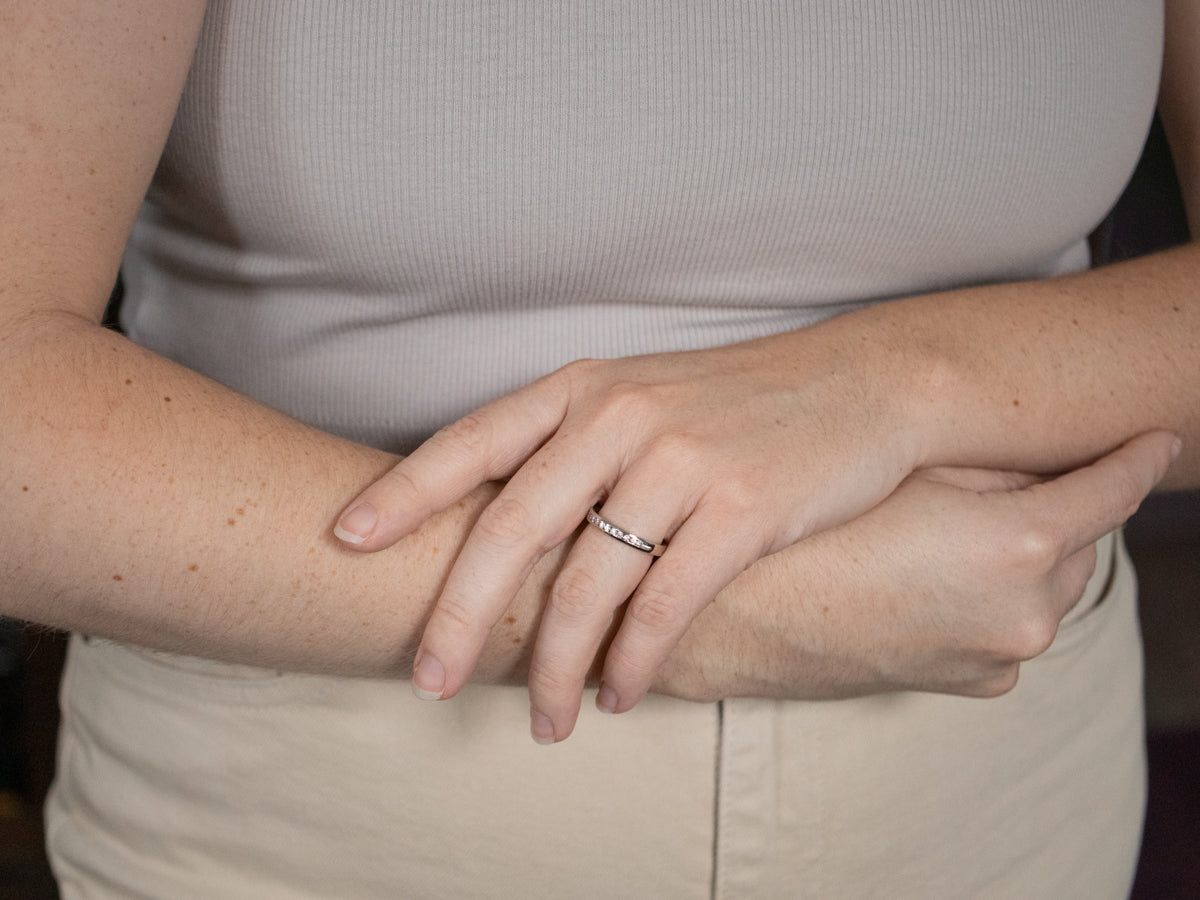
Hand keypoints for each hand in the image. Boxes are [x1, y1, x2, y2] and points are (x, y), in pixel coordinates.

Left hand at [335, 333, 919, 741]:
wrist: (858, 386)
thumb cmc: (736, 404)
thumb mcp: (642, 398)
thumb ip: (572, 448)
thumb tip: (498, 533)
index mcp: (584, 388)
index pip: (471, 440)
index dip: (403, 491)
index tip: (344, 539)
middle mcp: (620, 416)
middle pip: (511, 528)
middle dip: (459, 616)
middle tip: (428, 682)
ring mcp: (681, 459)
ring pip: (588, 584)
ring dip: (558, 667)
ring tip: (547, 720)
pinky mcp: (742, 507)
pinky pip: (665, 606)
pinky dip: (634, 663)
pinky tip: (620, 697)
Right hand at [655, 430, 1180, 702]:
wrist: (734, 619)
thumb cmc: (802, 530)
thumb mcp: (900, 468)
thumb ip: (991, 463)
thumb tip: (1036, 460)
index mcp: (1017, 544)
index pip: (1112, 491)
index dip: (1138, 458)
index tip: (1157, 438)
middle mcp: (1024, 612)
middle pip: (1076, 542)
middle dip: (1056, 507)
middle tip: (1008, 474)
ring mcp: (997, 656)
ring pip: (1041, 588)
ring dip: (1020, 556)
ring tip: (952, 527)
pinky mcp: (967, 683)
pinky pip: (1004, 628)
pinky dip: (989, 601)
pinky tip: (931, 576)